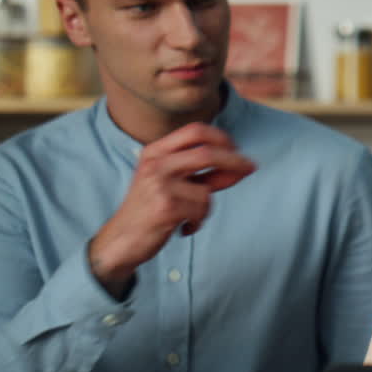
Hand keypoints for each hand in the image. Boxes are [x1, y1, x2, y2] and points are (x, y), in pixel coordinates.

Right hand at [88, 123, 255, 295]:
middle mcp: (155, 163)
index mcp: (155, 152)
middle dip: (235, 161)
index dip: (222, 137)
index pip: (195, 131)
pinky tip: (183, 228)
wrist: (120, 240)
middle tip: (250, 168)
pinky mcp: (165, 206)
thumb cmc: (152, 210)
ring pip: (207, 190)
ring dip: (207, 208)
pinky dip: (199, 222)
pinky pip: (201, 210)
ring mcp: (158, 184)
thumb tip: (243, 166)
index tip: (237, 149)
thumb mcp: (175, 184)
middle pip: (207, 153)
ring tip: (190, 217)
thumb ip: (206, 174)